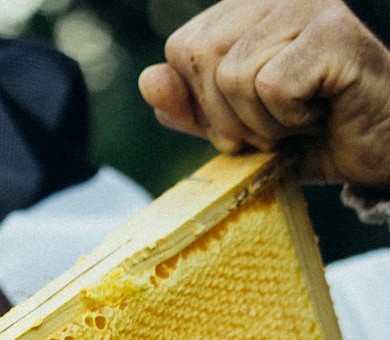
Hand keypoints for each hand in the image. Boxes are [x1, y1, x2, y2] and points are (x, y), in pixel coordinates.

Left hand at [138, 0, 389, 190]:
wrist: (379, 151)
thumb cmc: (314, 135)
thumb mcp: (238, 130)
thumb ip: (190, 108)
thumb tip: (147, 81)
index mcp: (247, 9)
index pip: (181, 49)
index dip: (204, 104)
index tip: (249, 119)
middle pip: (200, 56)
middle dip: (229, 114)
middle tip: (276, 124)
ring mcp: (307, 6)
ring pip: (233, 75)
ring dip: (263, 121)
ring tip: (300, 118)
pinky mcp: (332, 31)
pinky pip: (272, 85)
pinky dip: (291, 118)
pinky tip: (321, 112)